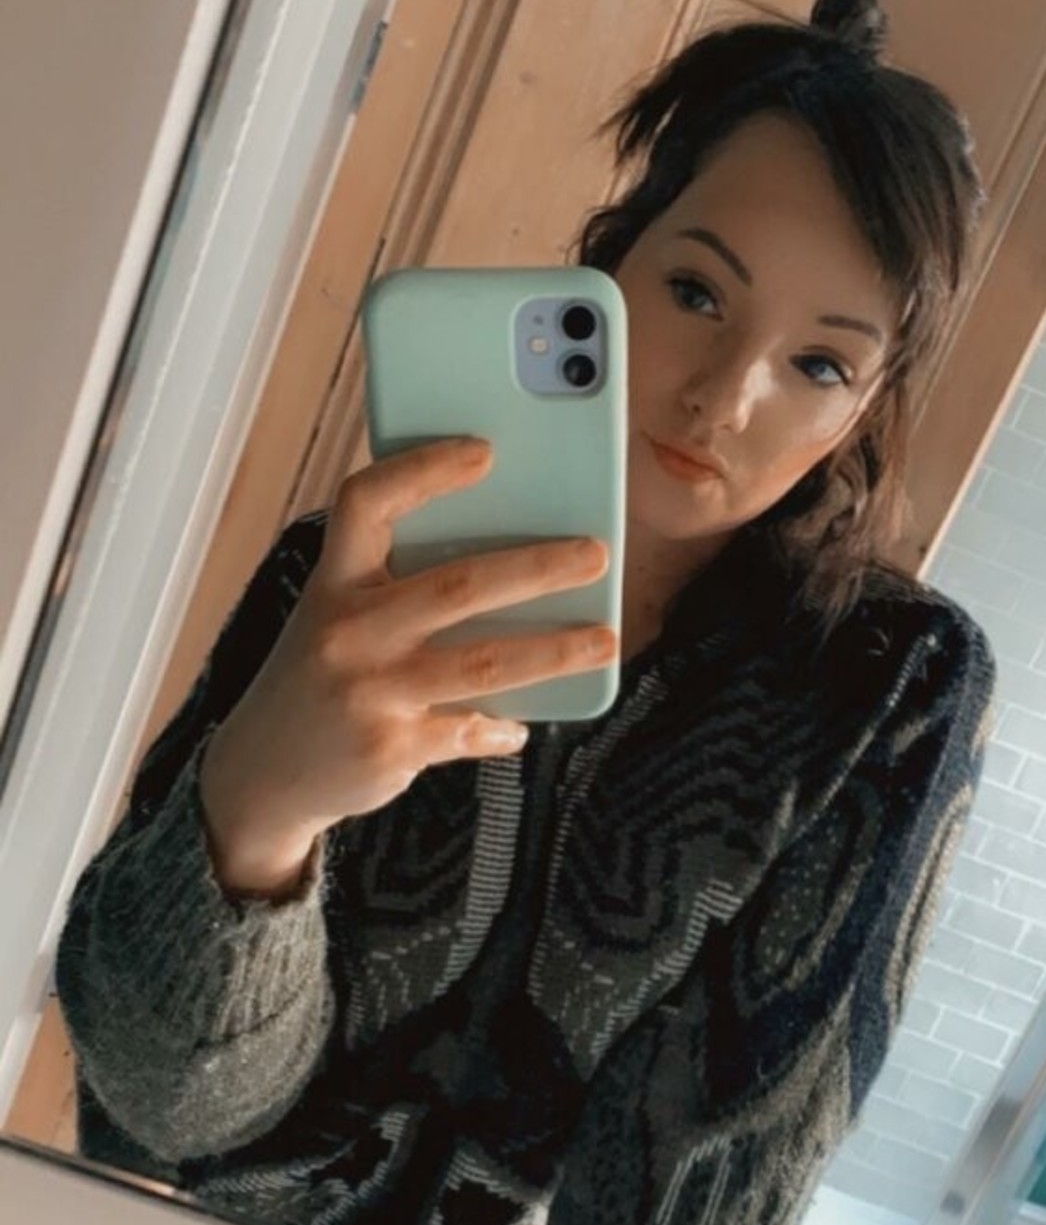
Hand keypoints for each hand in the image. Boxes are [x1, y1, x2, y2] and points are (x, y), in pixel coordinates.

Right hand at [198, 438, 613, 896]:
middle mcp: (347, 632)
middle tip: (596, 554)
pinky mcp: (391, 749)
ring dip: (555, 650)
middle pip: (457, 585)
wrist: (262, 772)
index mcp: (333, 583)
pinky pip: (469, 729)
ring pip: (484, 662)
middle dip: (538, 567)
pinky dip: (501, 726)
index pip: (367, 503)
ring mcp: (369, 693)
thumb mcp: (335, 617)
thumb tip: (506, 562)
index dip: (424, 470)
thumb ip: (393, 585)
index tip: (484, 451)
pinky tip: (520, 724)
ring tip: (605, 640)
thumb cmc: (320, 675)